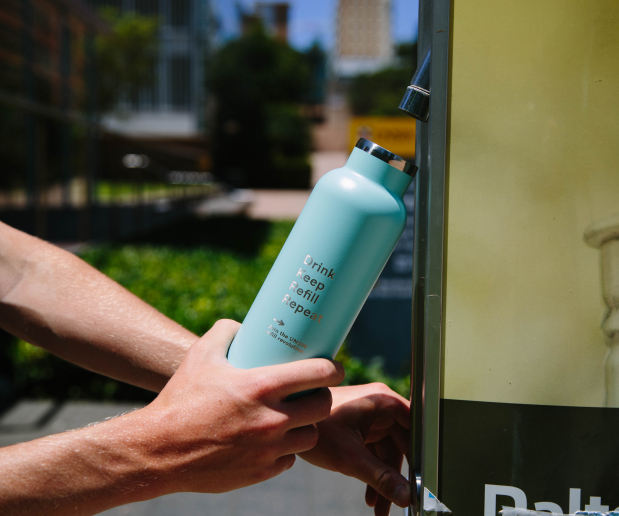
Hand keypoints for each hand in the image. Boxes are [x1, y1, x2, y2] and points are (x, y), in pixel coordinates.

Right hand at [140, 319, 344, 493]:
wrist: (158, 450)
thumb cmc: (181, 398)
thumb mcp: (201, 355)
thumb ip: (227, 331)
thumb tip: (245, 326)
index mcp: (262, 386)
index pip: (319, 373)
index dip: (333, 368)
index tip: (334, 367)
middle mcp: (272, 419)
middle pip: (323, 406)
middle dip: (321, 397)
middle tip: (312, 392)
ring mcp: (268, 449)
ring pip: (311, 436)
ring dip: (306, 426)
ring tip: (293, 417)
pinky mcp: (261, 472)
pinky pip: (289, 460)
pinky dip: (285, 450)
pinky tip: (272, 440)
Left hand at [299, 383, 411, 515]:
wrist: (289, 424)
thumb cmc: (317, 428)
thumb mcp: (351, 457)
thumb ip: (380, 477)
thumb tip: (404, 496)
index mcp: (383, 401)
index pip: (417, 427)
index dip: (422, 453)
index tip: (423, 480)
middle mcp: (380, 406)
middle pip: (403, 444)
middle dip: (400, 476)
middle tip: (403, 502)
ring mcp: (370, 417)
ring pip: (388, 452)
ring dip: (385, 480)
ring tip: (381, 509)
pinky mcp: (360, 427)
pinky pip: (375, 452)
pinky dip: (373, 473)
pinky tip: (370, 497)